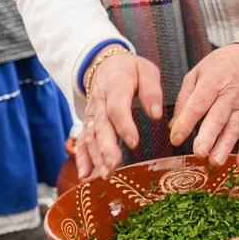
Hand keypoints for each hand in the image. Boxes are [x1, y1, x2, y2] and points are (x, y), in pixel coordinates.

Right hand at [82, 51, 164, 176]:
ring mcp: (91, 114)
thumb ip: (152, 91)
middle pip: (100, 126)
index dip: (124, 125)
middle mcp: (99, 102)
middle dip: (106, 147)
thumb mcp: (146, 71)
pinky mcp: (88, 123)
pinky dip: (82, 158)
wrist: (105, 64)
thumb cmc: (131, 70)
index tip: (134, 143)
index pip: (116, 108)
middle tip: (113, 165)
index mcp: (115, 86)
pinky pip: (82, 141)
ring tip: (104, 174)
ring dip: (95, 156)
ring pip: (90, 136)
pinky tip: (85, 175)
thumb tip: (156, 114)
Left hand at [169, 43, 238, 164]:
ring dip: (226, 146)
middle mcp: (229, 95)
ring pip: (234, 128)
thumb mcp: (197, 73)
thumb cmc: (219, 66)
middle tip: (199, 152)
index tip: (175, 138)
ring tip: (216, 162)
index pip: (198, 104)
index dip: (187, 122)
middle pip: (218, 117)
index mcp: (212, 83)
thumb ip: (185, 99)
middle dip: (209, 136)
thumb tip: (173, 126)